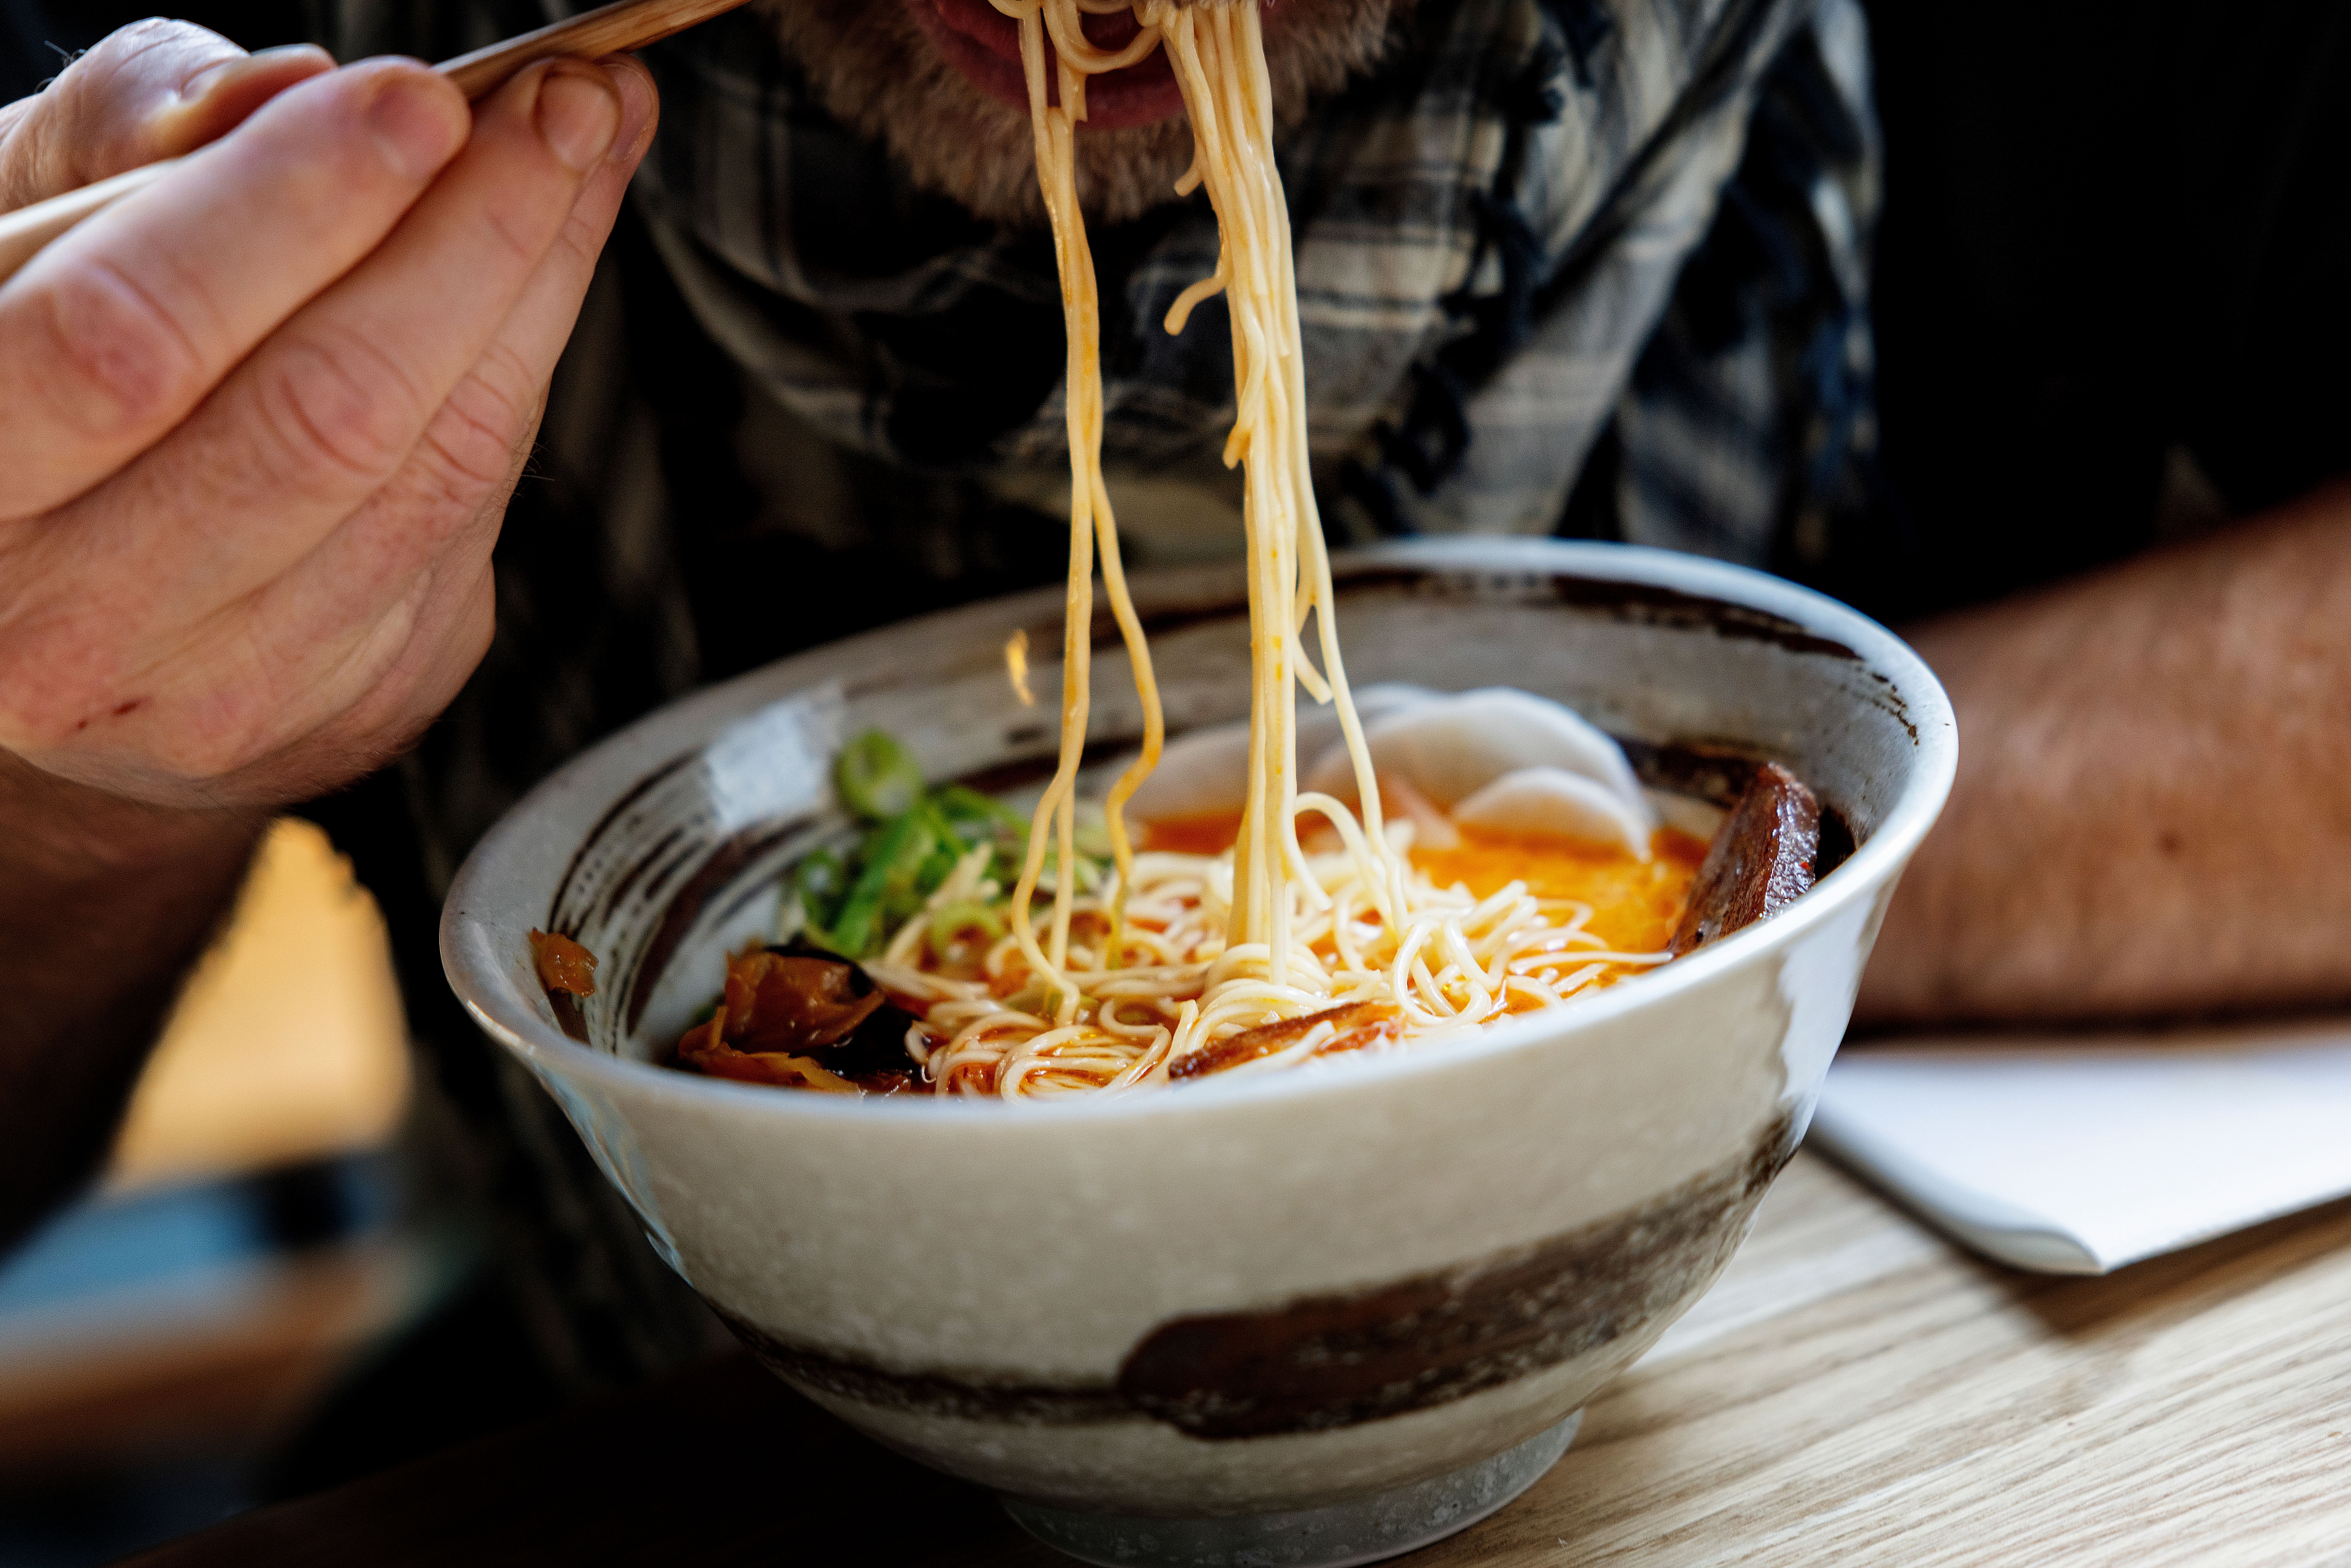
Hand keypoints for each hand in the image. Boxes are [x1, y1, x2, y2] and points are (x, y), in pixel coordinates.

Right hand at [0, 22, 656, 811]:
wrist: (48, 585)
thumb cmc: (31, 357)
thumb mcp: (22, 223)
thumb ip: (137, 148)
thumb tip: (294, 93)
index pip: (135, 338)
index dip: (296, 209)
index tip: (420, 99)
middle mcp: (68, 623)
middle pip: (322, 414)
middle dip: (469, 238)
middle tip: (562, 105)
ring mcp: (218, 690)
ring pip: (430, 469)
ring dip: (534, 290)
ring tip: (583, 148)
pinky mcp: (342, 705)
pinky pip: (467, 520)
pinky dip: (528, 373)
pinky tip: (549, 271)